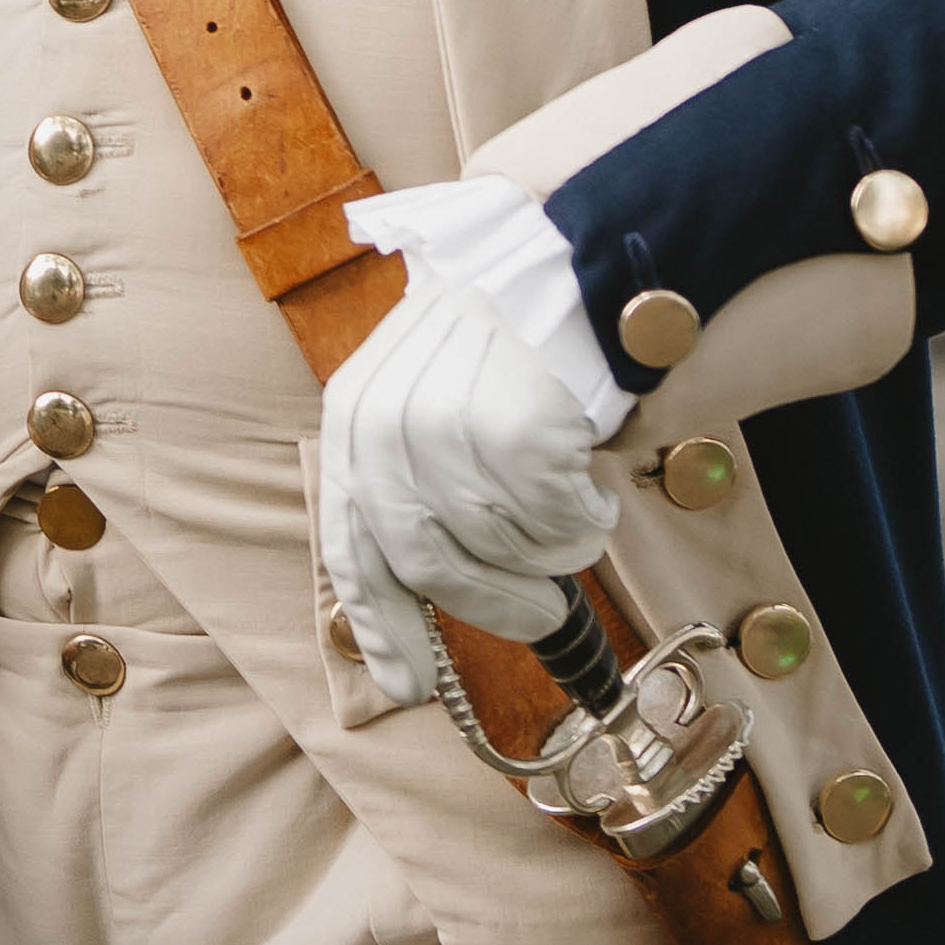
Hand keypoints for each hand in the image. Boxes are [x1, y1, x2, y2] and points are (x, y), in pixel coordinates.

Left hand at [314, 262, 622, 707]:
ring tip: (573, 513)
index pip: (352, 541)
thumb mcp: (432, 399)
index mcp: (354, 412)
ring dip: (545, 552)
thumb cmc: (513, 348)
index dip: (380, 622)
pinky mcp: (514, 425)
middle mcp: (385, 414)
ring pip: (494, 547)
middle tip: (541, 616)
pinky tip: (592, 485)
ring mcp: (446, 417)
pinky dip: (581, 522)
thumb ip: (408, 488)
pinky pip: (551, 525)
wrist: (576, 260)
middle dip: (487, 604)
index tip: (405, 685)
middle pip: (422, 559)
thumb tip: (402, 615)